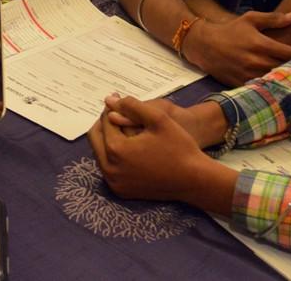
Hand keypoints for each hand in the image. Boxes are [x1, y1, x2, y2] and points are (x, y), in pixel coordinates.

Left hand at [87, 95, 226, 205]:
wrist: (194, 180)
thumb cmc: (179, 146)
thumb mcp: (158, 118)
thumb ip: (132, 105)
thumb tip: (109, 100)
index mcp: (116, 150)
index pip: (105, 122)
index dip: (111, 109)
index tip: (118, 100)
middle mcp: (110, 169)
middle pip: (95, 138)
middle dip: (105, 124)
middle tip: (117, 113)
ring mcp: (114, 183)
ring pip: (100, 153)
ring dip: (108, 139)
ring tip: (124, 127)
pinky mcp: (121, 191)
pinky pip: (109, 168)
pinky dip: (114, 155)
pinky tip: (128, 146)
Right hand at [184, 11, 290, 85]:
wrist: (203, 44)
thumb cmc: (230, 30)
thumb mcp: (250, 19)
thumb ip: (274, 19)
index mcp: (261, 44)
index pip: (290, 53)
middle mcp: (256, 61)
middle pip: (286, 69)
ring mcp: (248, 74)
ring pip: (275, 80)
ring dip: (286, 80)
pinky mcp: (240, 83)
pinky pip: (261, 88)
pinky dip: (271, 87)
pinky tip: (280, 87)